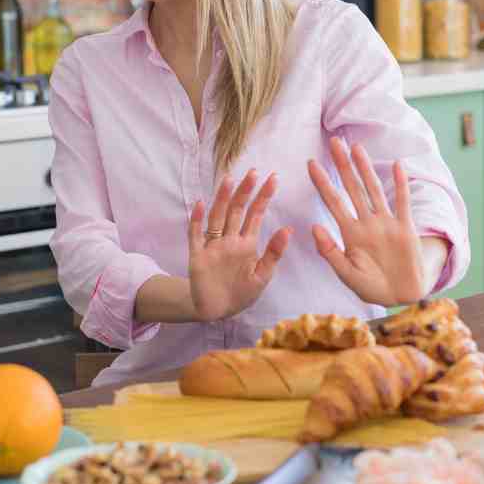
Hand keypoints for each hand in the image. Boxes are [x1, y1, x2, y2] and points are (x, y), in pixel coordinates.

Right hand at [188, 169, 291, 321]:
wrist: (218, 311)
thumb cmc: (241, 292)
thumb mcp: (263, 276)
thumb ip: (274, 253)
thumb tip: (288, 228)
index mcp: (247, 243)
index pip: (256, 214)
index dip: (263, 197)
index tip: (273, 178)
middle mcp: (230, 239)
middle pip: (237, 210)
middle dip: (245, 191)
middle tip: (254, 172)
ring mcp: (213, 245)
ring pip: (217, 217)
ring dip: (222, 199)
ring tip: (229, 180)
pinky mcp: (197, 256)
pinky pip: (195, 235)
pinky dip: (196, 221)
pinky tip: (199, 205)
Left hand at [308, 137, 425, 305]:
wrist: (400, 296)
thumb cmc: (370, 286)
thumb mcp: (345, 273)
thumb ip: (329, 252)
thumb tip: (313, 226)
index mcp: (350, 233)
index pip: (333, 201)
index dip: (322, 183)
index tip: (310, 164)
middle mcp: (367, 223)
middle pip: (352, 188)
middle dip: (342, 166)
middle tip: (334, 142)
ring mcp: (386, 223)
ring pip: (374, 190)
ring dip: (366, 169)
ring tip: (357, 148)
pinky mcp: (405, 229)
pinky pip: (403, 203)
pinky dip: (401, 185)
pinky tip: (398, 166)